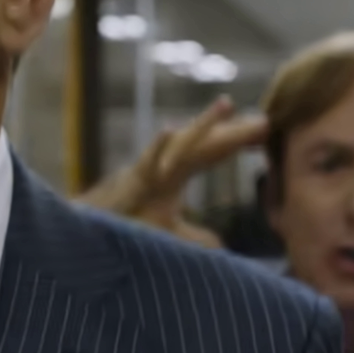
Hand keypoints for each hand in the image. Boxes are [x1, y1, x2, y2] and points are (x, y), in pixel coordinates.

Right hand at [78, 96, 267, 245]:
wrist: (87, 233)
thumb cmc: (123, 226)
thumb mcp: (167, 233)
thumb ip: (194, 237)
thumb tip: (221, 248)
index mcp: (174, 174)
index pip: (212, 153)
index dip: (237, 142)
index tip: (267, 130)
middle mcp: (165, 166)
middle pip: (206, 145)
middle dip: (234, 132)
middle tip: (266, 120)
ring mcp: (150, 170)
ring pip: (180, 145)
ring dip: (203, 125)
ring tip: (227, 104)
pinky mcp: (132, 180)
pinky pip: (147, 161)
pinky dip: (158, 146)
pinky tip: (171, 129)